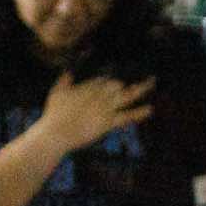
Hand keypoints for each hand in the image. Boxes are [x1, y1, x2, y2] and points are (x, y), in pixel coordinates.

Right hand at [35, 70, 151, 155]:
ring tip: (152, 81)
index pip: (102, 80)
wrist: (56, 133)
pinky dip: (139, 113)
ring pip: (127, 96)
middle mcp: (99, 95)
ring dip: (141, 88)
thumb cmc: (53, 115)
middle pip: (117, 85)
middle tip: (132, 82)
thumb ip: (64, 81)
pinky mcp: (108, 122)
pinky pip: (127, 116)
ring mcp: (105, 109)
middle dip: (123, 85)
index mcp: (87, 87)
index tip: (110, 83)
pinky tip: (150, 109)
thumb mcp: (56, 93)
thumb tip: (68, 71)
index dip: (107, 82)